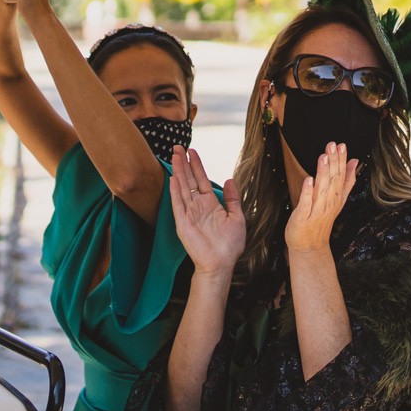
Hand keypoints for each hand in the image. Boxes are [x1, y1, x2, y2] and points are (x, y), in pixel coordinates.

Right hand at [169, 147, 242, 276]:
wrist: (221, 264)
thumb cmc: (230, 245)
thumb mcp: (237, 217)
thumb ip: (233, 198)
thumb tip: (230, 179)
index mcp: (211, 204)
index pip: (201, 180)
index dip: (197, 165)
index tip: (192, 152)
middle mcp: (198, 206)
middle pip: (189, 180)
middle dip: (184, 163)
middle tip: (178, 147)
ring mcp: (189, 213)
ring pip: (182, 188)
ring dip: (178, 172)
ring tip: (174, 156)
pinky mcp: (183, 223)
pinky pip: (178, 204)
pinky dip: (175, 191)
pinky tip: (173, 178)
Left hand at [284, 143, 356, 255]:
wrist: (309, 246)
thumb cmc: (320, 221)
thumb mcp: (336, 199)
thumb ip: (346, 181)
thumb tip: (354, 162)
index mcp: (336, 197)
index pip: (341, 176)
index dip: (342, 161)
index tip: (342, 146)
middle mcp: (329, 202)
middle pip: (333, 180)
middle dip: (333, 162)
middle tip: (333, 145)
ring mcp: (317, 210)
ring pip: (322, 189)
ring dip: (323, 173)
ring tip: (324, 157)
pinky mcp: (303, 216)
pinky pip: (307, 203)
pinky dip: (308, 192)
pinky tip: (309, 179)